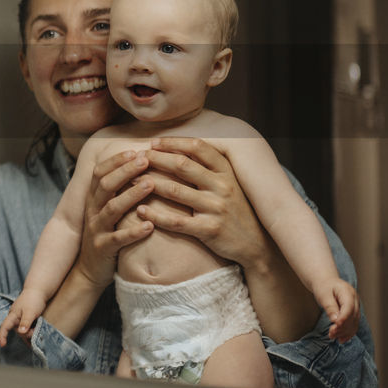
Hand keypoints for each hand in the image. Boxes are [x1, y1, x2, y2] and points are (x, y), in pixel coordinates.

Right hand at [0, 290, 46, 347]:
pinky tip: (34, 337)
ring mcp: (21, 318)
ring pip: (23, 330)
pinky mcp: (26, 318)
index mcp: (13, 315)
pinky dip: (30, 332)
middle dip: (25, 335)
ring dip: (29, 333)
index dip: (2, 336)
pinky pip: (27, 328)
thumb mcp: (30, 312)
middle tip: (35, 332)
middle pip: (17, 331)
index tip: (2, 345)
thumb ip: (25, 322)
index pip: (4, 327)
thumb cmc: (33, 299)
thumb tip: (21, 332)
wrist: (38, 290)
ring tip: (37, 332)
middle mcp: (15, 317)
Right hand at [75, 149, 155, 288]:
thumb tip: (138, 166)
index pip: (99, 173)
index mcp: (93, 199)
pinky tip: (150, 226)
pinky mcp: (103, 249)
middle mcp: (92, 211)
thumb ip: (117, 191)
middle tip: (146, 159)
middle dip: (125, 171)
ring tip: (151, 184)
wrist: (89, 270)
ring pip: (111, 208)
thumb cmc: (107, 234)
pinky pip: (118, 239)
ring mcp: (96, 230)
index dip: (116, 161)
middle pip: (105, 185)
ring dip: (131, 195)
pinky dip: (133, 232)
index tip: (135, 150)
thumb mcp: (107, 210)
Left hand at [137, 137, 319, 342]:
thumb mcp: (230, 183)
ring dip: (149, 184)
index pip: (198, 148)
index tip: (153, 142)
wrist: (257, 244)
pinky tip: (140, 210)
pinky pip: (176, 221)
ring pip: (175, 191)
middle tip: (136, 158)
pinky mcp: (209, 230)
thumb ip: (210, 167)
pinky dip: (155, 215)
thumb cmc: (236, 209)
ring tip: (130, 181)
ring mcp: (216, 208)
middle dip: (156, 159)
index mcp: (226, 172)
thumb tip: (180, 146)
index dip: (173, 143)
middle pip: (182, 166)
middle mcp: (222, 186)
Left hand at [318, 278, 359, 341]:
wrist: (327, 282)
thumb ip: (330, 307)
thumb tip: (335, 320)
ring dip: (344, 332)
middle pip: (352, 316)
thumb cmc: (324, 287)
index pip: (349, 307)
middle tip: (330, 334)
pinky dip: (348, 332)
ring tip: (332, 336)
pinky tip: (341, 339)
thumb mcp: (323, 295)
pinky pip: (353, 324)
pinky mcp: (354, 313)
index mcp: (348, 292)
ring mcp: (356, 307)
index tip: (335, 326)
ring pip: (354, 322)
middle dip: (342, 327)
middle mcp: (355, 300)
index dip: (344, 318)